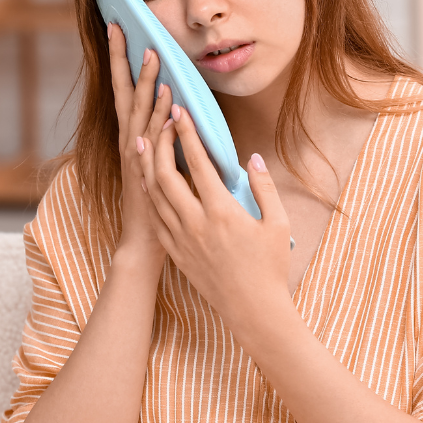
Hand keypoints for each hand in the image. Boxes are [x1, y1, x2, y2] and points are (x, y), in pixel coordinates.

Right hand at [107, 23, 172, 272]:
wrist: (145, 242)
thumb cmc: (157, 204)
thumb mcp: (160, 164)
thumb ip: (165, 139)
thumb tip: (178, 111)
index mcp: (131, 136)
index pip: (124, 91)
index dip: (121, 61)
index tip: (120, 31)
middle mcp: (128, 140)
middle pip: (122, 92)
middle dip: (122, 59)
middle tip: (122, 26)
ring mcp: (134, 155)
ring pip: (138, 110)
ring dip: (143, 81)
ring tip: (151, 52)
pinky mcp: (144, 170)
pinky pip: (153, 136)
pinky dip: (158, 115)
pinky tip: (165, 95)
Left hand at [137, 103, 293, 333]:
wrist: (253, 311)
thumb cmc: (269, 268)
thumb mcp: (277, 223)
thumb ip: (264, 187)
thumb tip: (252, 158)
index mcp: (221, 211)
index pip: (198, 163)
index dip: (186, 134)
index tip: (180, 112)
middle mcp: (195, 222)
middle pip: (166, 174)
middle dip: (160, 143)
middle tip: (161, 123)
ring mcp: (181, 238)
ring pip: (154, 194)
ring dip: (148, 165)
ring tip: (145, 142)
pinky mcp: (175, 252)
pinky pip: (156, 217)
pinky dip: (149, 194)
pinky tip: (148, 181)